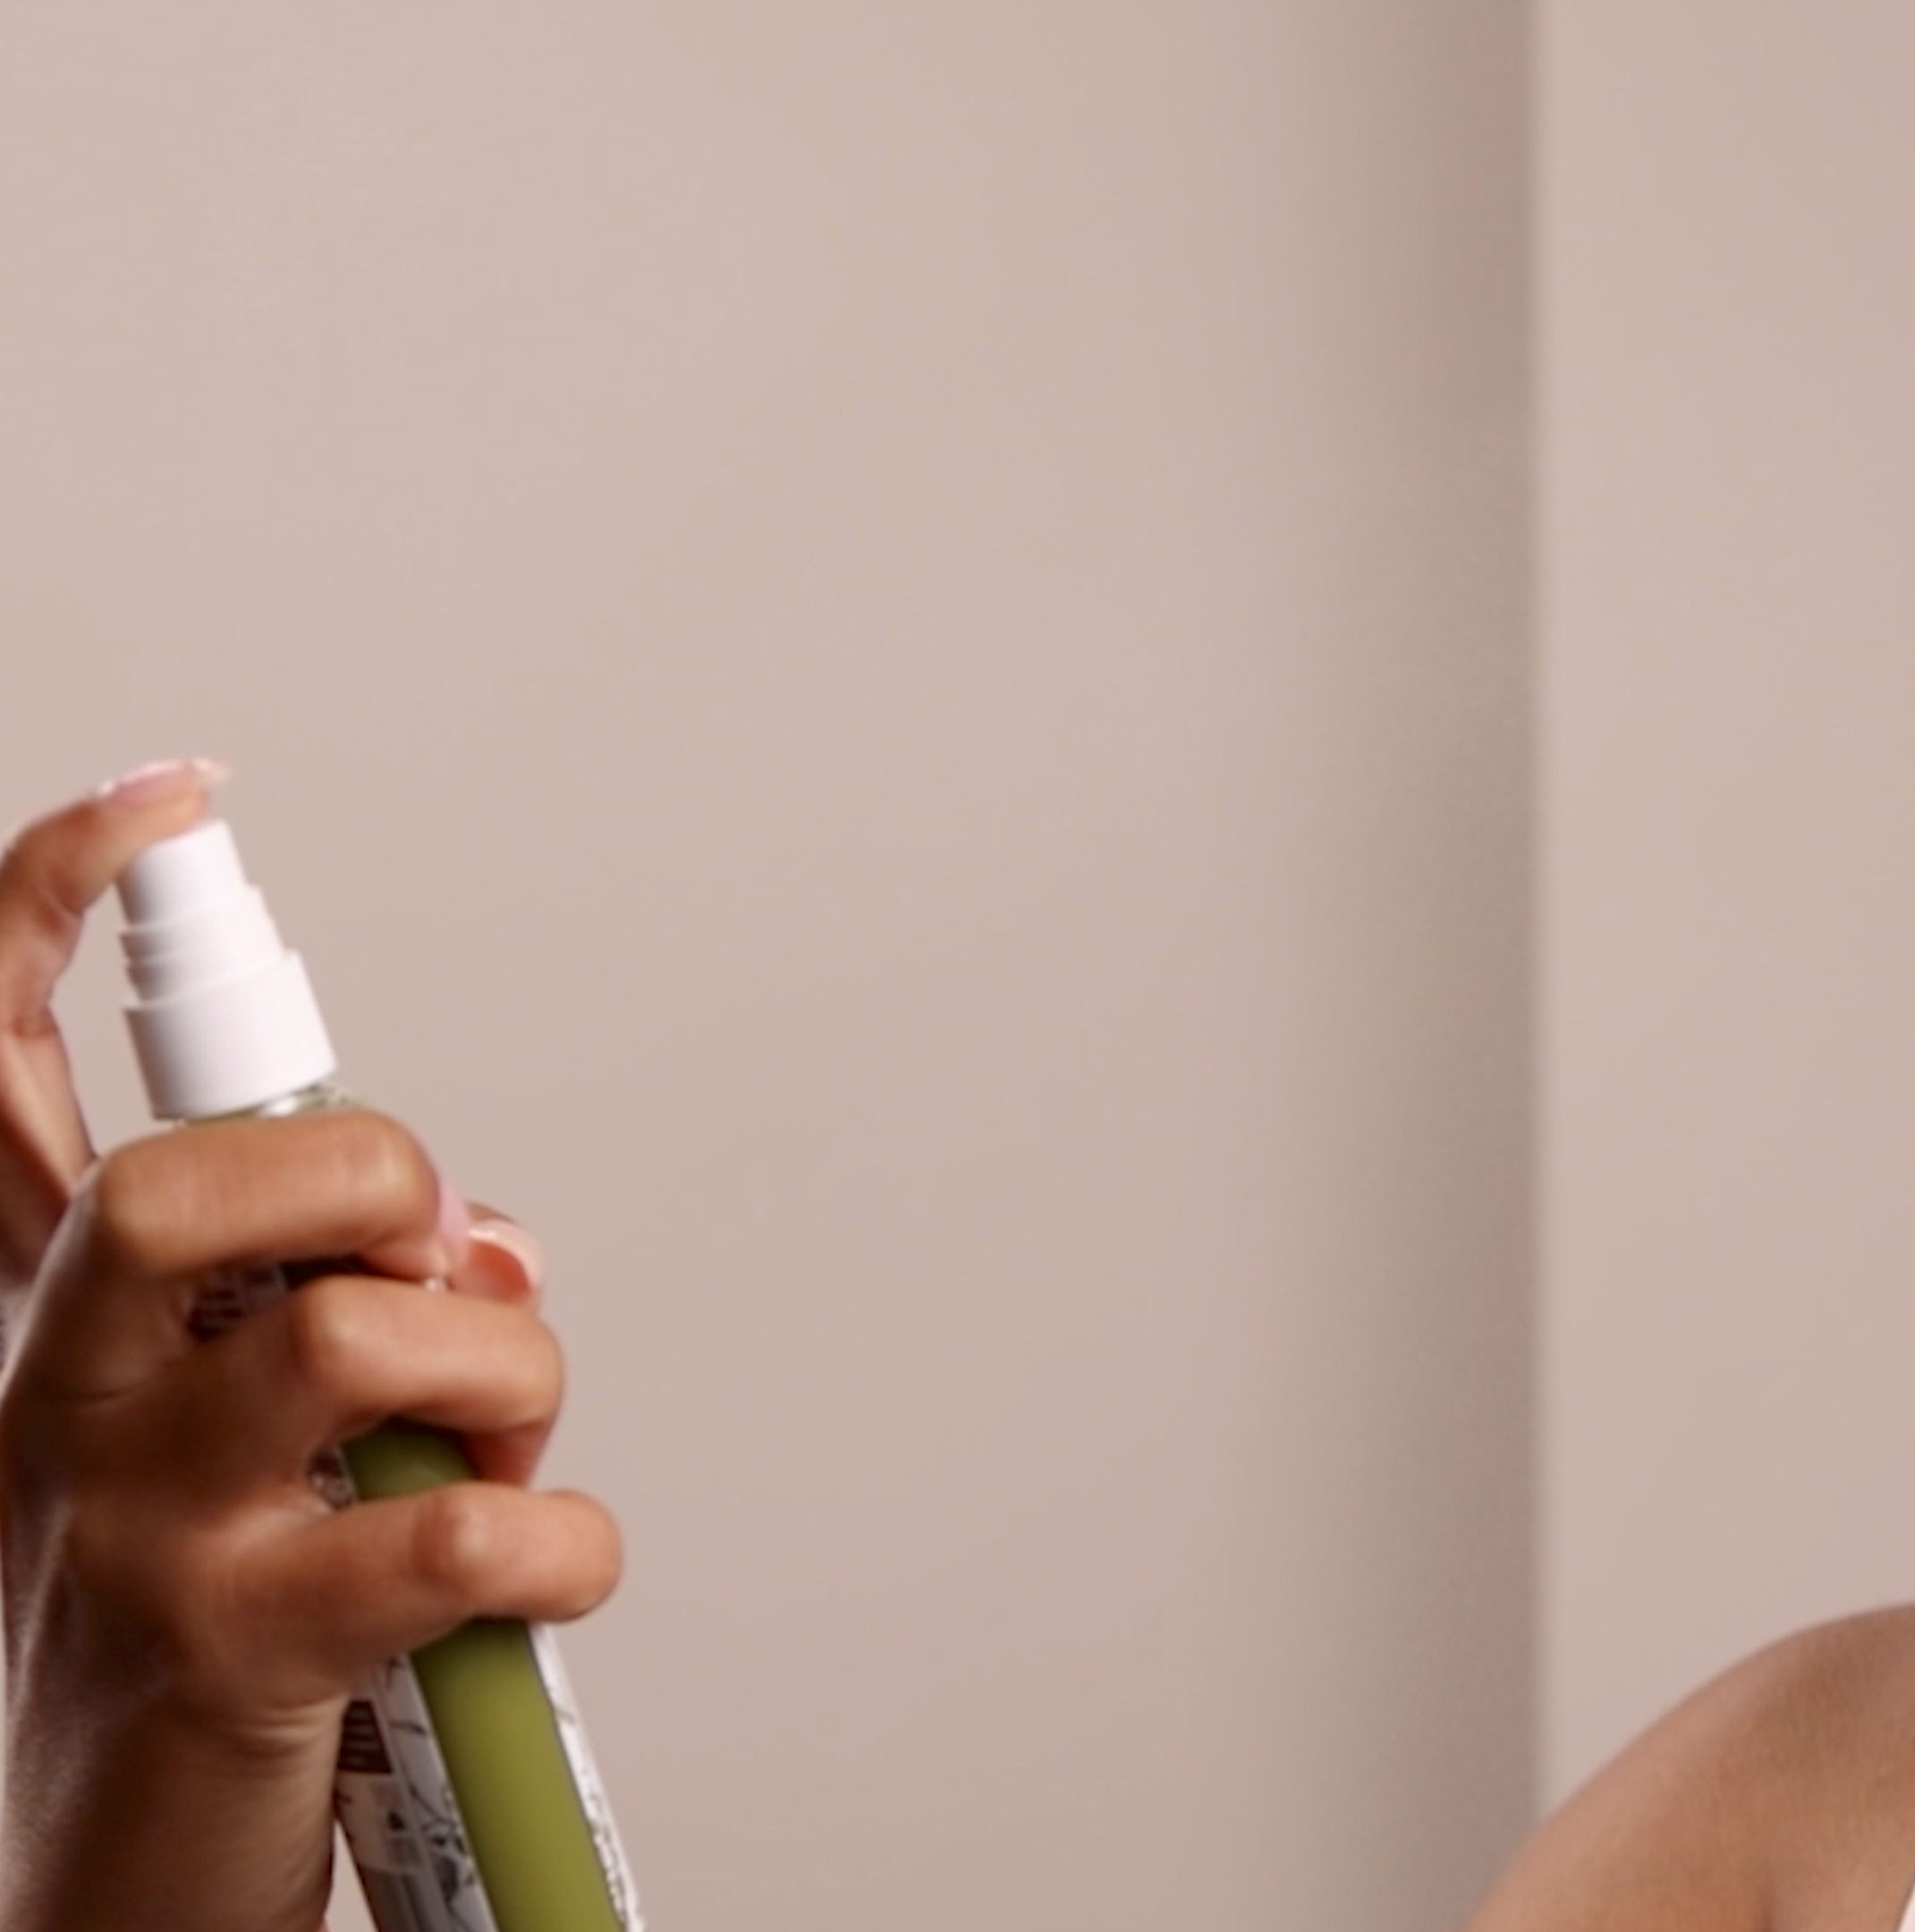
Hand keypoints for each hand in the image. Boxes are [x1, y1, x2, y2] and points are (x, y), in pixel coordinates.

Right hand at [0, 765, 621, 1931]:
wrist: (121, 1885)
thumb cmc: (225, 1636)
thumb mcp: (268, 1450)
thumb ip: (371, 1313)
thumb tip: (500, 1256)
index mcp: (69, 1334)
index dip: (43, 909)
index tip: (165, 807)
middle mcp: (63, 1400)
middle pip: (193, 1177)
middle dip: (377, 1182)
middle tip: (434, 1277)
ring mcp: (130, 1523)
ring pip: (357, 1333)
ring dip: (508, 1381)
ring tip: (509, 1462)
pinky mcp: (229, 1648)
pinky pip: (455, 1537)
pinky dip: (563, 1543)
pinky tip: (549, 1574)